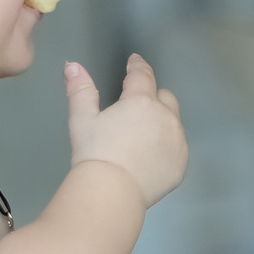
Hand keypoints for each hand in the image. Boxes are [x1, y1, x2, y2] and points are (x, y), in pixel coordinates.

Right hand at [64, 55, 185, 207]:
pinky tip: (151, 157)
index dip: (137, 66)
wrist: (112, 192)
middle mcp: (165, 117)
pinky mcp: (180, 164)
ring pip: (173, 122)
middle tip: (138, 107)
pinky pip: (177, 147)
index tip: (135, 62)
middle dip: (153, 97)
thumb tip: (73, 66)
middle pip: (164, 97)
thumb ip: (80, 90)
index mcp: (141, 101)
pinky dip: (167, 146)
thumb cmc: (95, 153)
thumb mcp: (82, 119)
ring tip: (143, 136)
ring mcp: (177, 141)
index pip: (142, 75)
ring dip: (162, 122)